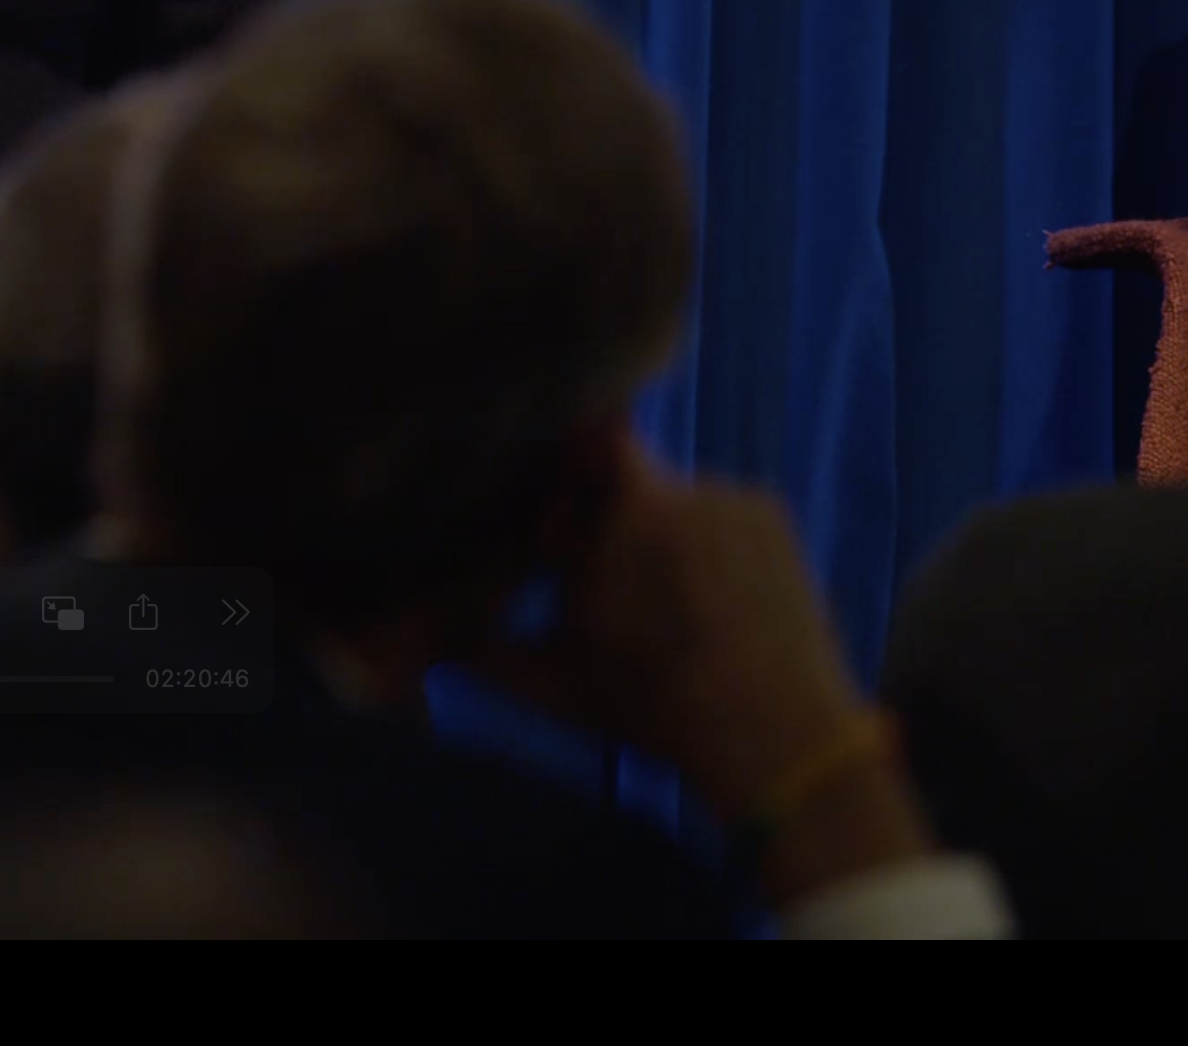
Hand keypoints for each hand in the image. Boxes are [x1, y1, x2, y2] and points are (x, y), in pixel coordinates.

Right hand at [464, 447, 867, 819]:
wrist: (775, 735)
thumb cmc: (651, 708)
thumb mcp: (552, 684)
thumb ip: (476, 649)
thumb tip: (413, 638)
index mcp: (617, 519)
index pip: (573, 451)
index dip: (557, 490)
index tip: (553, 537)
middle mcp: (675, 490)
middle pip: (620, 477)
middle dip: (604, 517)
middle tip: (610, 582)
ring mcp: (730, 496)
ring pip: (670, 496)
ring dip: (657, 531)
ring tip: (668, 601)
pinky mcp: (771, 513)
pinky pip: (720, 508)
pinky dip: (709, 539)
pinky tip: (713, 597)